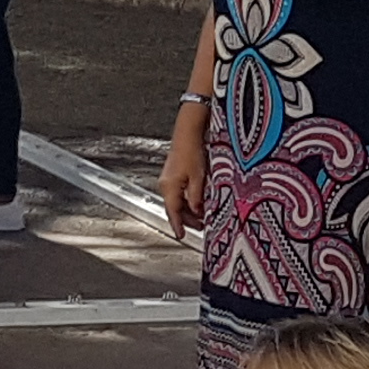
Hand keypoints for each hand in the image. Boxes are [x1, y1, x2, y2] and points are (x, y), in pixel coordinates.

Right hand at [158, 118, 209, 238]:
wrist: (188, 133)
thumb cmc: (192, 152)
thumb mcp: (199, 178)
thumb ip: (197, 197)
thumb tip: (197, 211)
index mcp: (169, 187)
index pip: (173, 212)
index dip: (178, 225)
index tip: (181, 236)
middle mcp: (165, 185)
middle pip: (174, 209)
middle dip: (187, 219)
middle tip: (202, 227)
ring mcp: (167, 180)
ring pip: (176, 201)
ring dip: (188, 210)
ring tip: (202, 216)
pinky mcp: (172, 175)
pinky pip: (178, 193)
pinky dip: (187, 201)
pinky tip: (197, 202)